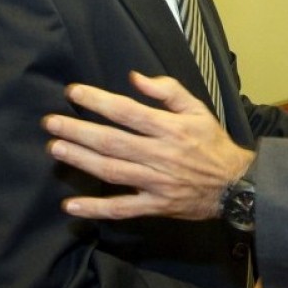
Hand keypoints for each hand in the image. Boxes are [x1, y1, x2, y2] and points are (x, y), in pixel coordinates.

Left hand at [42, 71, 253, 219]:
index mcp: (171, 128)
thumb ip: (168, 91)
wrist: (236, 185)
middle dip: (79, 131)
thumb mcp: (198, 109)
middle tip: (51, 123)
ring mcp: (157, 183)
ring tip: (56, 149)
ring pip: (113, 171)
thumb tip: (135, 78)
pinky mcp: (156, 206)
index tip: (73, 92)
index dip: (99, 101)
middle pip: (113, 141)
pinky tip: (71, 206)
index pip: (128, 112)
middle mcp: (161, 154)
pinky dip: (96, 209)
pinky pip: (122, 209)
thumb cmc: (212, 143)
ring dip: (82, 160)